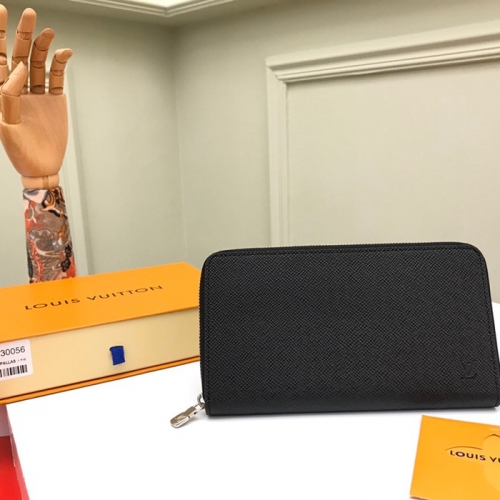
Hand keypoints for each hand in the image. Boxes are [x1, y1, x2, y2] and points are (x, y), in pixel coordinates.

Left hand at [0, 6, 71, 189]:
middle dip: (22, 34)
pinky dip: (60, 64)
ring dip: (43, 46)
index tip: (0, 12)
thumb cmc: (19, 151)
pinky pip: (57, 77)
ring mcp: (37, 93)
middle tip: (29, 14)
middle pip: (19, 54)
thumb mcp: (6, 125)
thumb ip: (9, 95)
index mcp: (1, 92)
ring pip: (39, 63)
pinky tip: (65, 53)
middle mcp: (18, 88)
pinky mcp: (55, 100)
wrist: (42, 167)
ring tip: (49, 32)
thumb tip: (19, 68)